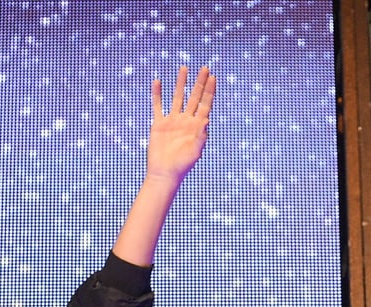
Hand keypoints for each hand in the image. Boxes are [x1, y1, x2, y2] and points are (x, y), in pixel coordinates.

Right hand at [147, 64, 215, 183]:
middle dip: (199, 82)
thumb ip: (201, 135)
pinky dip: (157, 94)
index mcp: (197, 126)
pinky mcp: (159, 124)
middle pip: (194, 97)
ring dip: (181, 83)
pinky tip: (158, 82)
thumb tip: (206, 118)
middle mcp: (186, 121)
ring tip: (184, 68)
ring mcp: (172, 121)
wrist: (164, 174)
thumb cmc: (182, 166)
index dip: (209, 90)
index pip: (205, 104)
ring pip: (177, 97)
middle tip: (205, 68)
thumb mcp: (195, 151)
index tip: (213, 77)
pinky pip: (158, 106)